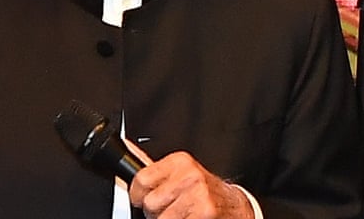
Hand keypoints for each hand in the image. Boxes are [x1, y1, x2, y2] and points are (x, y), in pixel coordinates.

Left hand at [125, 142, 253, 217]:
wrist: (236, 206)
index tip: (140, 199)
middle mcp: (189, 175)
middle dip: (155, 212)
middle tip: (169, 209)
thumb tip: (127, 150)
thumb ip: (156, 169)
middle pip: (150, 203)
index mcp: (179, 162)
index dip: (137, 194)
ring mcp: (198, 195)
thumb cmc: (205, 191)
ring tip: (181, 215)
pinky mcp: (204, 213)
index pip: (142, 179)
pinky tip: (190, 218)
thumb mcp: (182, 173)